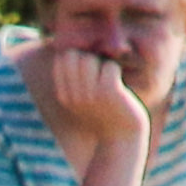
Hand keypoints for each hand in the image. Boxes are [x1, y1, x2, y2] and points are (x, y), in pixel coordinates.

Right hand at [25, 43, 150, 150]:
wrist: (122, 138)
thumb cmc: (106, 112)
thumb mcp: (85, 96)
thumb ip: (77, 75)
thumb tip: (74, 46)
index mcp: (63, 95)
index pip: (63, 57)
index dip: (78, 56)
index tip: (90, 72)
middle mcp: (72, 95)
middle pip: (74, 55)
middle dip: (90, 59)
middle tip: (101, 77)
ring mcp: (89, 95)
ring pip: (90, 59)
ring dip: (102, 65)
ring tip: (109, 82)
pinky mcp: (108, 94)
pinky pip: (109, 67)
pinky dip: (116, 72)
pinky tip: (118, 87)